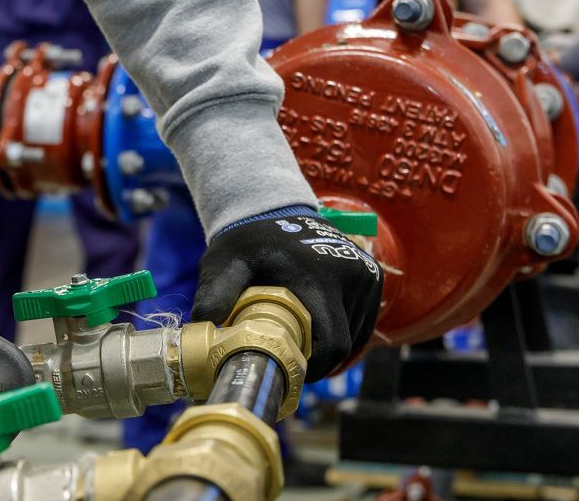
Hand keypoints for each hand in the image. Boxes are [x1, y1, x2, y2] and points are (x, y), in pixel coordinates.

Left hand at [191, 205, 382, 380]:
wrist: (273, 208)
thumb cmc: (247, 243)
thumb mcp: (224, 263)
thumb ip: (215, 292)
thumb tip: (206, 324)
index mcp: (319, 276)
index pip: (330, 344)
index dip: (313, 367)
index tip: (289, 370)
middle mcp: (351, 273)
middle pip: (345, 343)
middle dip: (320, 359)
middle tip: (290, 360)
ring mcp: (366, 273)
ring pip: (355, 334)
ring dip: (330, 344)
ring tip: (301, 337)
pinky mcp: (372, 276)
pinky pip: (362, 321)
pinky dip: (342, 330)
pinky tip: (317, 325)